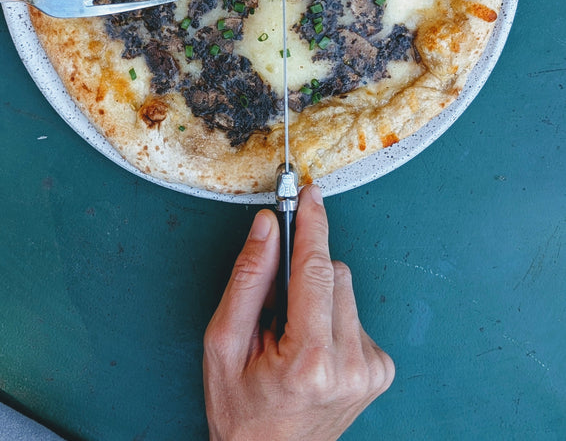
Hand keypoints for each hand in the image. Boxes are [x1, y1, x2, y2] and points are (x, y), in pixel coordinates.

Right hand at [203, 184, 393, 440]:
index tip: (309, 194)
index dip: (312, 225)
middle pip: (333, 273)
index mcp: (309, 361)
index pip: (316, 270)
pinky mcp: (381, 371)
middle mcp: (350, 365)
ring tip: (292, 337)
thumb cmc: (242, 409)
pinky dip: (332, 319)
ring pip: (346, 290)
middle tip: (274, 308)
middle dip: (303, 274)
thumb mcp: (223, 343)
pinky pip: (356, 314)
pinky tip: (311, 348)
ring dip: (318, 298)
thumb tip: (268, 228)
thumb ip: (248, 279)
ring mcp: (371, 370)